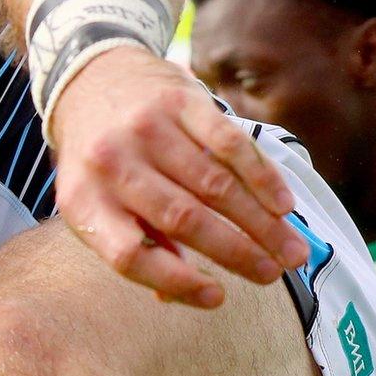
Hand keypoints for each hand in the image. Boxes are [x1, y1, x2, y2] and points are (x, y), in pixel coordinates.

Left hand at [47, 47, 308, 305]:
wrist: (89, 78)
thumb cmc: (101, 158)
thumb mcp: (97, 203)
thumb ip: (139, 245)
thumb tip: (186, 294)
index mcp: (84, 200)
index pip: (131, 255)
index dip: (177, 283)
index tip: (218, 297)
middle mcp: (110, 163)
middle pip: (183, 220)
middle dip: (238, 253)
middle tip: (272, 274)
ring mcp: (146, 128)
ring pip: (215, 185)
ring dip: (260, 223)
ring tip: (290, 250)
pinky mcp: (178, 100)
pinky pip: (229, 143)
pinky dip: (261, 177)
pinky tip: (283, 204)